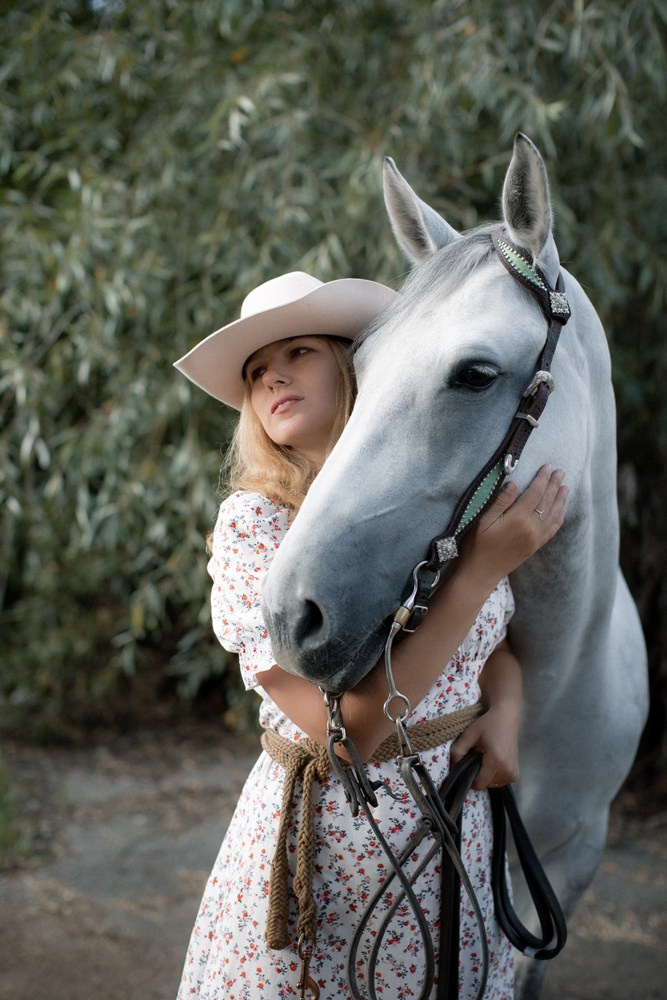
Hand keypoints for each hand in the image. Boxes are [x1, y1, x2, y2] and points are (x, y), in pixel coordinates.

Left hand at [449, 706, 519, 789]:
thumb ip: (457, 751)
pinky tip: (493, 760)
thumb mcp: (469, 734)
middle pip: (485, 784)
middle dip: (478, 773)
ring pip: (491, 784)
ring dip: (486, 774)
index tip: (467, 763)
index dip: (469, 776)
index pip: (478, 784)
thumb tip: (453, 768)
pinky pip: (499, 781)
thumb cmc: (487, 724)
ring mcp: (513, 773)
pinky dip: (493, 774)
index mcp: (497, 761)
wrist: (506, 716)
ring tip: (486, 756)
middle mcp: (508, 770)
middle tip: (478, 755)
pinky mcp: (515, 774)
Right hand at [462, 465, 567, 589]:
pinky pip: (553, 529)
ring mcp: (535, 538)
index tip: (548, 467)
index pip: (535, 493)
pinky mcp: (535, 546)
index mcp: (518, 519)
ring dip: (561, 500)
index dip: (543, 479)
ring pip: (554, 515)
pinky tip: (561, 510)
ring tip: (566, 487)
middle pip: (547, 502)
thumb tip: (514, 483)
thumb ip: (500, 501)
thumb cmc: (477, 545)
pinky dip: (559, 517)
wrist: (481, 572)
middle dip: (555, 485)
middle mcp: (531, 528)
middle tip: (561, 471)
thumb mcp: (482, 520)